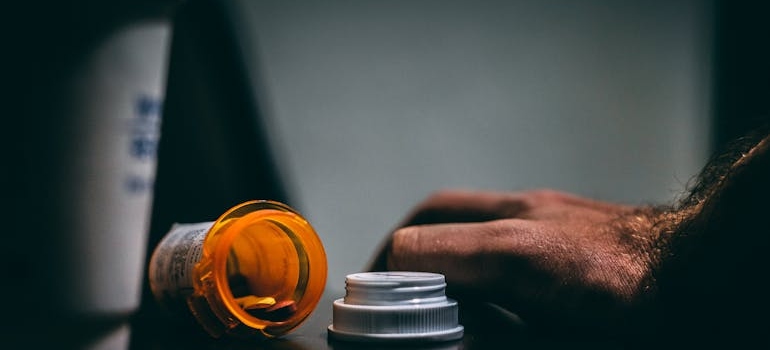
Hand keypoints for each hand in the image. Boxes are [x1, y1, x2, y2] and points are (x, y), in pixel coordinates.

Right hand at [367, 189, 662, 337]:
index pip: (416, 248)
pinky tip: (485, 269)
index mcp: (514, 252)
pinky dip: (472, 235)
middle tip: (391, 283)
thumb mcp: (560, 342)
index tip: (377, 307)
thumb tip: (451, 342)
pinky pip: (496, 210)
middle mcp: (521, 216)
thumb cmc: (644, 310)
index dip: (387, 280)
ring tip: (431, 278)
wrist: (709, 263)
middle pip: (432, 213)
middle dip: (401, 247)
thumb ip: (499, 340)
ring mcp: (543, 205)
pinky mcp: (562, 207)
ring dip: (436, 237)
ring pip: (463, 206)